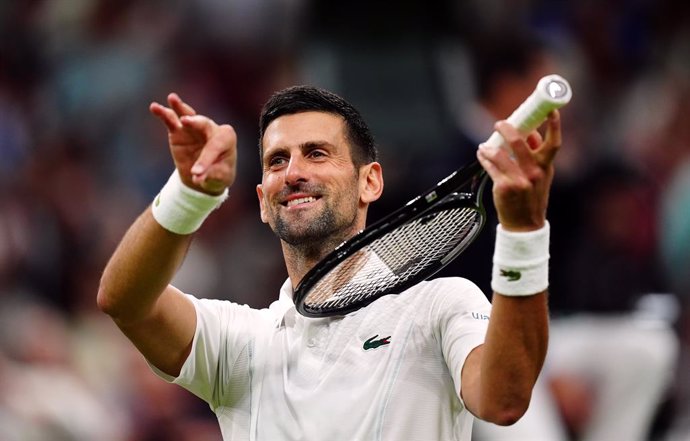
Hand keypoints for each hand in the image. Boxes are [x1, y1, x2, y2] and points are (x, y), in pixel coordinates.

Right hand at [150, 93, 236, 194]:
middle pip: (204, 123)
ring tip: (172, 99)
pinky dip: (163, 114)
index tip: (196, 174)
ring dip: (179, 107)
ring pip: (187, 115)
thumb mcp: (220, 178)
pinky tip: (155, 107)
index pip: (215, 146)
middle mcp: (211, 128)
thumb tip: (197, 177)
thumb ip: (211, 175)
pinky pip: (171, 120)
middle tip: (185, 122)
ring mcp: (194, 127)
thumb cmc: (219, 174)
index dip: (206, 159)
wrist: (205, 176)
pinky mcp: (179, 130)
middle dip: (195, 123)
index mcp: (227, 138)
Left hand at [476, 111, 561, 230]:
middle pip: (519, 143)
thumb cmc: (531, 197)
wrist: (525, 224)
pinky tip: (482, 155)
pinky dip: (484, 158)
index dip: (554, 125)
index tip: (550, 110)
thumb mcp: (541, 176)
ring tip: (485, 145)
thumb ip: (536, 154)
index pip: (554, 143)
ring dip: (490, 147)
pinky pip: (490, 167)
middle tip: (499, 123)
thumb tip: (531, 131)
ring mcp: (519, 180)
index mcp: (546, 166)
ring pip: (500, 154)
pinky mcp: (504, 187)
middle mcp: (534, 172)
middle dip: (507, 129)